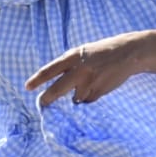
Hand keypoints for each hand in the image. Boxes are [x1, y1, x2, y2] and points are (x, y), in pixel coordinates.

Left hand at [26, 33, 146, 106]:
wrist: (128, 53)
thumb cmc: (102, 52)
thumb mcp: (83, 52)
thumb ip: (69, 65)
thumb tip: (54, 81)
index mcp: (73, 57)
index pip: (50, 70)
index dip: (37, 79)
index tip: (27, 87)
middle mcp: (80, 70)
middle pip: (57, 90)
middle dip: (47, 99)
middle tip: (42, 103)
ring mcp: (89, 82)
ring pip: (75, 98)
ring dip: (78, 95)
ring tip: (90, 82)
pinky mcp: (99, 92)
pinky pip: (87, 100)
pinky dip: (89, 97)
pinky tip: (98, 86)